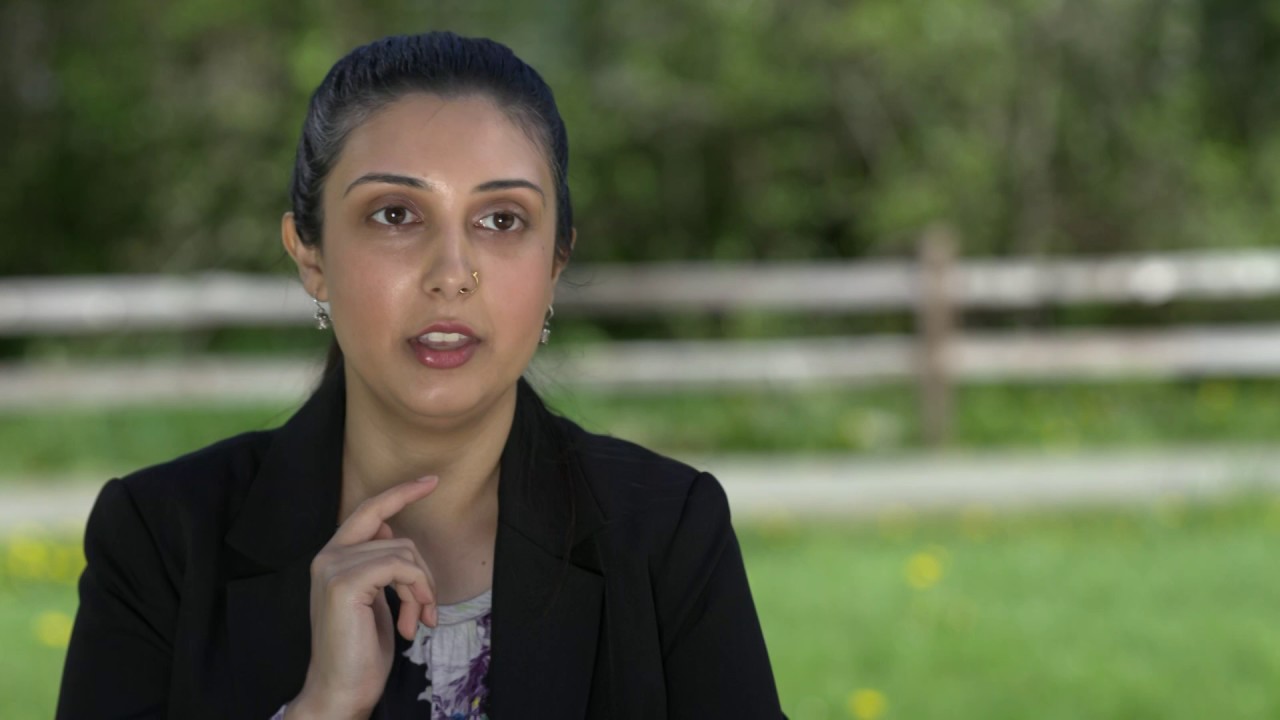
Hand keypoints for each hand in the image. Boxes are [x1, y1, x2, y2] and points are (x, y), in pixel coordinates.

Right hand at [288, 476, 439, 719]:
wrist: (341, 690)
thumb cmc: (361, 650)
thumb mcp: (375, 599)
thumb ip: (380, 564)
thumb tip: (393, 531)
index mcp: (334, 557)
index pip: (370, 511)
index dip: (401, 492)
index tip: (432, 480)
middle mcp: (328, 556)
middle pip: (399, 538)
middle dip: (423, 574)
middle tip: (427, 610)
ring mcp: (333, 567)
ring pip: (404, 554)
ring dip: (421, 591)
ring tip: (417, 622)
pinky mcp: (344, 583)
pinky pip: (399, 567)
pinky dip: (416, 592)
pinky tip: (411, 623)